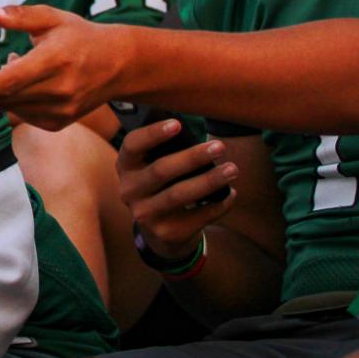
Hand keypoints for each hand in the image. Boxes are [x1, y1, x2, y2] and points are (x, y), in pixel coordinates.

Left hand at [0, 6, 130, 131]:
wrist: (120, 66)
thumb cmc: (81, 36)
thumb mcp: (53, 17)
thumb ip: (20, 16)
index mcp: (54, 61)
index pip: (10, 81)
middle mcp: (56, 91)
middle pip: (1, 96)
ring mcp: (57, 112)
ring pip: (7, 107)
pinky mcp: (55, 123)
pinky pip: (19, 114)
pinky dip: (6, 100)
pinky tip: (9, 83)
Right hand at [116, 118, 237, 260]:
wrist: (160, 231)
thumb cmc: (164, 185)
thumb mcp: (154, 166)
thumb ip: (168, 151)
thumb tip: (201, 137)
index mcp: (126, 166)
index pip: (132, 145)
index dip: (153, 134)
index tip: (178, 124)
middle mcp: (129, 191)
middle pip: (161, 170)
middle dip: (192, 157)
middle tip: (220, 146)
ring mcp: (145, 215)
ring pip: (180, 194)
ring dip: (209, 180)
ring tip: (232, 169)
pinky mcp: (166, 233)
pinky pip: (197, 216)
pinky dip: (218, 204)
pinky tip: (231, 194)